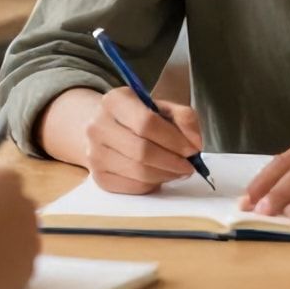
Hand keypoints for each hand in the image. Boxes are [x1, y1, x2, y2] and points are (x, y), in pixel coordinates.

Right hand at [0, 170, 38, 288]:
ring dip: (5, 236)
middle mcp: (25, 207)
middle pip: (17, 203)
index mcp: (6, 183)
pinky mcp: (29, 267)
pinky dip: (7, 261)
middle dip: (0, 210)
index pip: (6, 177)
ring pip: (21, 232)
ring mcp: (30, 238)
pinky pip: (20, 259)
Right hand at [83, 87, 203, 193]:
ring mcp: (95, 154)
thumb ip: (184, 117)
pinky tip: (161, 174)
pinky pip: (133, 187)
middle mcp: (98, 127)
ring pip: (139, 172)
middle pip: (142, 151)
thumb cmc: (139, 117)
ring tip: (178, 170)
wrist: (105, 129)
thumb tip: (195, 144)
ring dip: (166, 174)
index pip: (146, 122)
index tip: (193, 149)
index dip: (174, 139)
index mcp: (114, 101)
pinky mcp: (99, 177)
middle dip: (173, 161)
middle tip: (190, 166)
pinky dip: (154, 184)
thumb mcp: (161, 106)